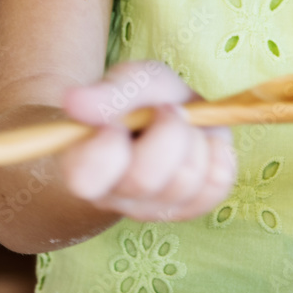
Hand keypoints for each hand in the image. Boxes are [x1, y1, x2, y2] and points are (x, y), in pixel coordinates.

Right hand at [59, 61, 236, 222]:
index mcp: (85, 168)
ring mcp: (155, 210)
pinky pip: (217, 184)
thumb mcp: (128, 82)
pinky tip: (203, 141)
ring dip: (193, 139)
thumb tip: (74, 102)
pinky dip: (217, 151)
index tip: (119, 121)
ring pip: (185, 181)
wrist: (172, 114)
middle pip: (144, 179)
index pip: (86, 179)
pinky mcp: (192, 208)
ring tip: (183, 125)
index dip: (108, 146)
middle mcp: (117, 198)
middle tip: (165, 111)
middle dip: (165, 132)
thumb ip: (107, 91)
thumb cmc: (141, 102)